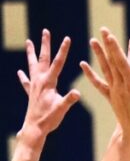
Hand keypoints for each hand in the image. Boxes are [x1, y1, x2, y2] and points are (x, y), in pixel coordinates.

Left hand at [18, 29, 79, 150]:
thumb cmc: (49, 119)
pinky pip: (26, 82)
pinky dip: (23, 76)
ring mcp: (33, 86)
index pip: (57, 63)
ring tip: (28, 42)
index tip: (67, 38)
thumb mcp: (62, 109)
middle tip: (46, 31)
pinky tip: (20, 72)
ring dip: (31, 53)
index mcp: (48, 83)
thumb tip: (77, 92)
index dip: (63, 50)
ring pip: (32, 65)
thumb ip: (69, 100)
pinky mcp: (31, 93)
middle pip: (43, 59)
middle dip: (45, 44)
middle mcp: (39, 81)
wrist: (34, 128)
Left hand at [81, 30, 129, 101]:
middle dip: (108, 45)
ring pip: (106, 68)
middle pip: (113, 61)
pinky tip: (83, 65)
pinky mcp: (112, 96)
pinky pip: (99, 83)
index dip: (116, 49)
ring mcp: (115, 90)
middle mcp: (121, 86)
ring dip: (99, 53)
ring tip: (93, 40)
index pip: (123, 63)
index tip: (110, 36)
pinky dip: (91, 73)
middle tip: (103, 29)